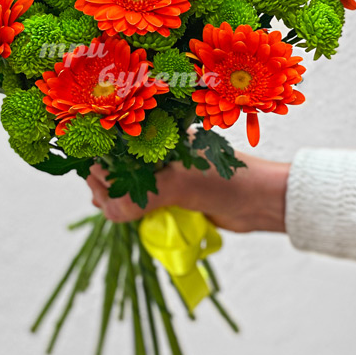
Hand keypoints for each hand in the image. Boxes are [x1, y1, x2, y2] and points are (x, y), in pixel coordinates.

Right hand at [86, 151, 289, 232]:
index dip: (102, 161)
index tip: (95, 177)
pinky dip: (131, 212)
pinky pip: (142, 205)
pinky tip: (127, 216)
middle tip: (103, 197)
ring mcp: (165, 177)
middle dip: (105, 183)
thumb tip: (109, 208)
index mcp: (161, 138)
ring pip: (127, 189)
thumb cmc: (225, 182)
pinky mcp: (172, 198)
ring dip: (116, 199)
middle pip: (117, 169)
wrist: (260, 202)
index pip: (117, 147)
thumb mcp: (180, 185)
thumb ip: (142, 197)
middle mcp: (159, 155)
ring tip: (114, 207)